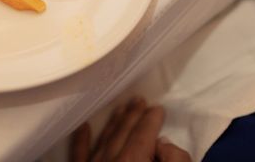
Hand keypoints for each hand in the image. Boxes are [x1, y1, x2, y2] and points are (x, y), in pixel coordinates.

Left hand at [69, 97, 190, 161]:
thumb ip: (175, 160)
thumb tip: (163, 143)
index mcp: (134, 160)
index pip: (144, 133)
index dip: (152, 118)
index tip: (158, 107)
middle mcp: (111, 160)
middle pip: (124, 131)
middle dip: (133, 114)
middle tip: (139, 99)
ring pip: (104, 138)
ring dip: (114, 122)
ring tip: (122, 107)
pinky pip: (79, 153)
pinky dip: (82, 139)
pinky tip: (84, 126)